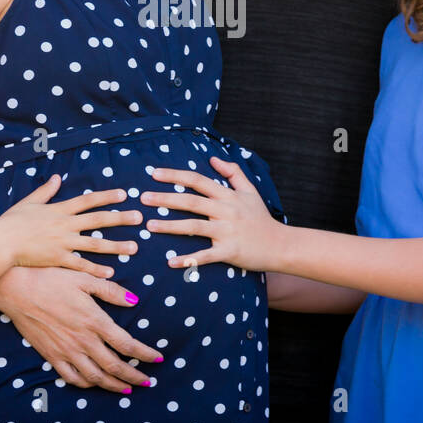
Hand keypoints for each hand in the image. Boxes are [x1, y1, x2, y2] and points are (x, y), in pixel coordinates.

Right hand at [0, 175, 142, 277]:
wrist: (0, 242)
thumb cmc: (11, 222)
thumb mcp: (29, 202)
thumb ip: (45, 191)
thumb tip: (57, 178)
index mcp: (59, 210)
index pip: (88, 201)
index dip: (107, 197)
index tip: (124, 194)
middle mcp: (65, 225)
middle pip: (98, 220)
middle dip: (121, 218)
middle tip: (139, 217)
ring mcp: (63, 243)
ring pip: (95, 244)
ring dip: (116, 245)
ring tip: (134, 247)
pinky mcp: (58, 259)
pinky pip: (81, 265)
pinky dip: (96, 268)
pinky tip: (111, 271)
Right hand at [0, 266, 163, 392]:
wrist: (17, 288)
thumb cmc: (51, 279)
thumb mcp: (84, 278)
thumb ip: (111, 291)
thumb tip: (134, 301)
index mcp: (94, 321)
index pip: (127, 344)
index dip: (145, 354)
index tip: (158, 358)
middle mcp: (83, 340)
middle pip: (114, 366)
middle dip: (134, 376)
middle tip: (147, 382)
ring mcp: (66, 350)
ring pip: (95, 377)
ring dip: (113, 386)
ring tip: (126, 389)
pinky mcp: (51, 355)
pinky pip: (71, 377)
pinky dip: (86, 384)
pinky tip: (94, 384)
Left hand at [142, 157, 283, 271]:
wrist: (280, 244)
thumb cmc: (261, 218)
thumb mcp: (250, 190)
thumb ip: (232, 173)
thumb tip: (213, 159)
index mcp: (227, 195)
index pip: (197, 181)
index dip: (175, 176)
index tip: (154, 173)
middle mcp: (226, 211)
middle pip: (191, 202)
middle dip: (165, 199)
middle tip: (142, 198)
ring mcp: (227, 232)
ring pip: (194, 227)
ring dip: (170, 227)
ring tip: (149, 226)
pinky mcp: (229, 251)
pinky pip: (205, 256)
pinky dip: (188, 260)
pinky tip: (171, 262)